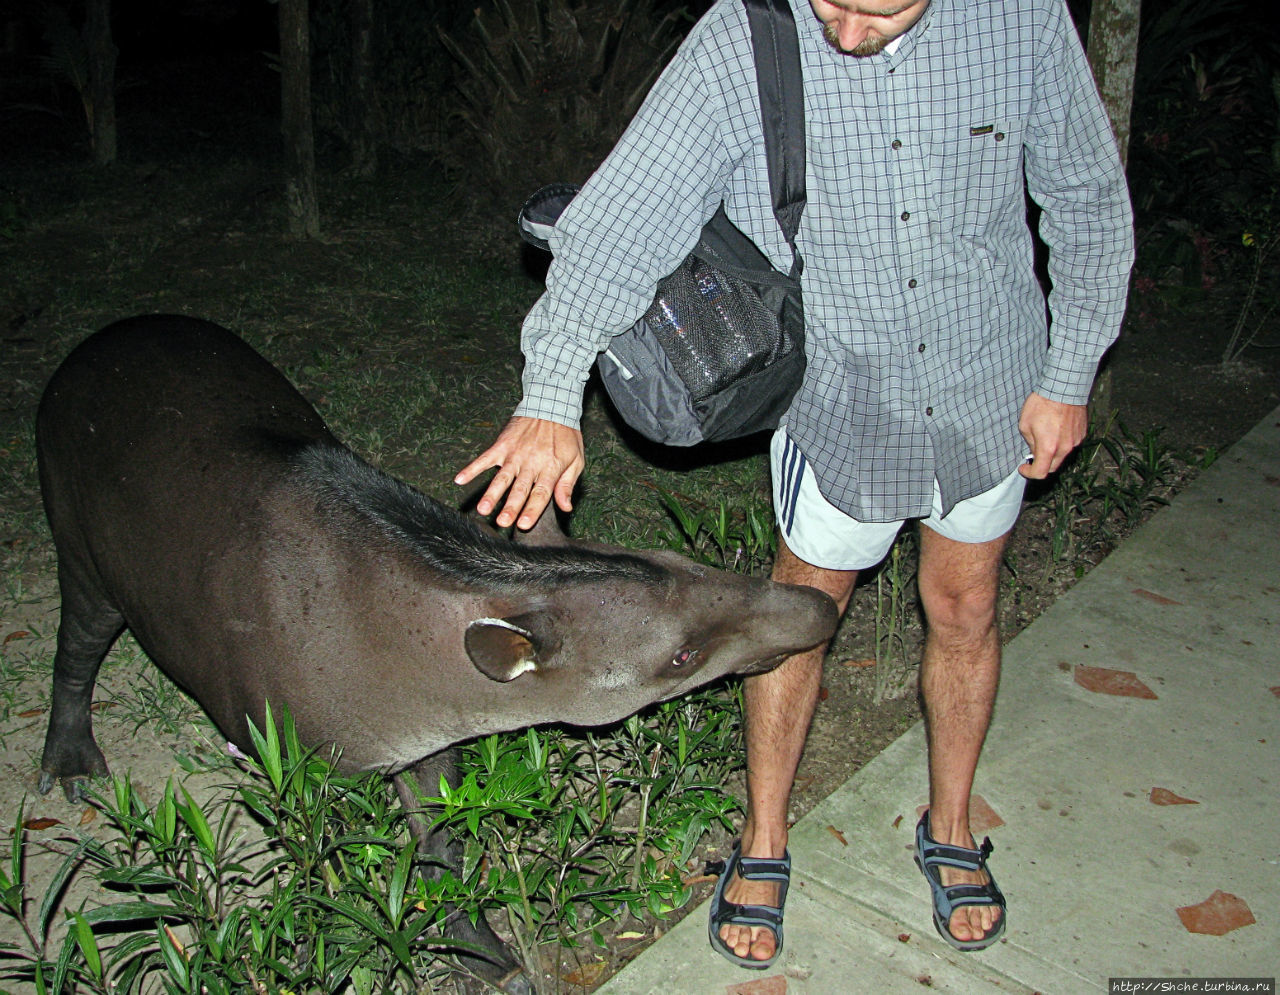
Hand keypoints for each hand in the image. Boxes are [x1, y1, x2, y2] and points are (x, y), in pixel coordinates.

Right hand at [455, 416, 584, 529]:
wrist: (551, 404)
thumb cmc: (565, 434)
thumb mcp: (576, 459)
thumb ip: (567, 485)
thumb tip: (566, 507)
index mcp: (550, 468)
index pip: (540, 494)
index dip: (532, 510)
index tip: (523, 524)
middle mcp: (530, 463)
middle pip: (519, 489)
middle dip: (510, 507)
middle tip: (502, 522)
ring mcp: (514, 454)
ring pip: (501, 478)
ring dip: (491, 494)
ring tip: (483, 509)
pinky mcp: (502, 445)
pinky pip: (485, 459)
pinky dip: (472, 469)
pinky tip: (460, 479)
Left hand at [1017, 392, 1086, 479]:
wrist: (1064, 388)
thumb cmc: (1042, 404)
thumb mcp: (1025, 425)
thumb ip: (1030, 443)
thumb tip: (1034, 450)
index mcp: (1048, 448)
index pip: (1040, 473)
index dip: (1029, 473)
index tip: (1023, 467)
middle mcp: (1065, 448)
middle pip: (1053, 468)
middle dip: (1041, 465)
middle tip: (1032, 455)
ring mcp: (1076, 441)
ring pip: (1062, 456)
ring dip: (1052, 454)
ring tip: (1045, 438)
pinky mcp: (1082, 434)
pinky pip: (1070, 445)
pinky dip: (1062, 444)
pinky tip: (1056, 431)